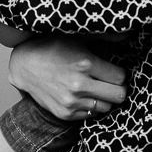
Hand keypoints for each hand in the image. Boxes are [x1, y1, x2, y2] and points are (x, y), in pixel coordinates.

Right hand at [8, 37, 126, 122]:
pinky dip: (90, 106)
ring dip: (104, 98)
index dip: (119, 73)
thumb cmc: (53, 48)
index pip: (120, 77)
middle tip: (111, 82)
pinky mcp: (66, 113)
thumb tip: (125, 36)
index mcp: (85, 63)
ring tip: (95, 88)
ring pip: (106, 107)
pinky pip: (91, 114)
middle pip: (119, 95)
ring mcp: (72, 102)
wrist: (25, 66)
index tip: (113, 71)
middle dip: (118, 88)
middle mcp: (80, 85)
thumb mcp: (77, 39)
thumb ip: (101, 43)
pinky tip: (83, 95)